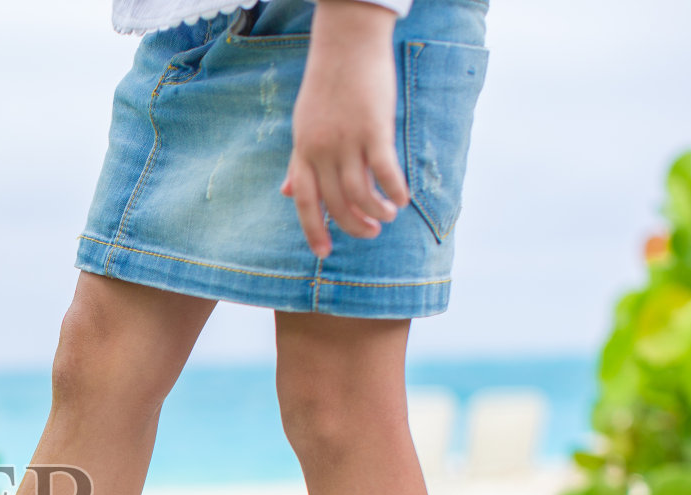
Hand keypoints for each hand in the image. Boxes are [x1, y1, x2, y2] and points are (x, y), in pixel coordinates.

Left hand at [282, 0, 407, 257]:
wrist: (346, 46)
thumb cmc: (326, 87)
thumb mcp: (303, 127)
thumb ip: (299, 163)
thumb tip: (288, 192)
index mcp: (303, 152)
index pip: (306, 202)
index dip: (314, 230)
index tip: (324, 253)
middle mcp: (321, 151)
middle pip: (337, 203)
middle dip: (354, 226)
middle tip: (372, 232)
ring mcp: (347, 141)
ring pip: (360, 193)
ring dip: (376, 212)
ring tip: (389, 217)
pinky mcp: (374, 130)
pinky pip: (385, 172)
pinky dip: (394, 191)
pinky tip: (402, 200)